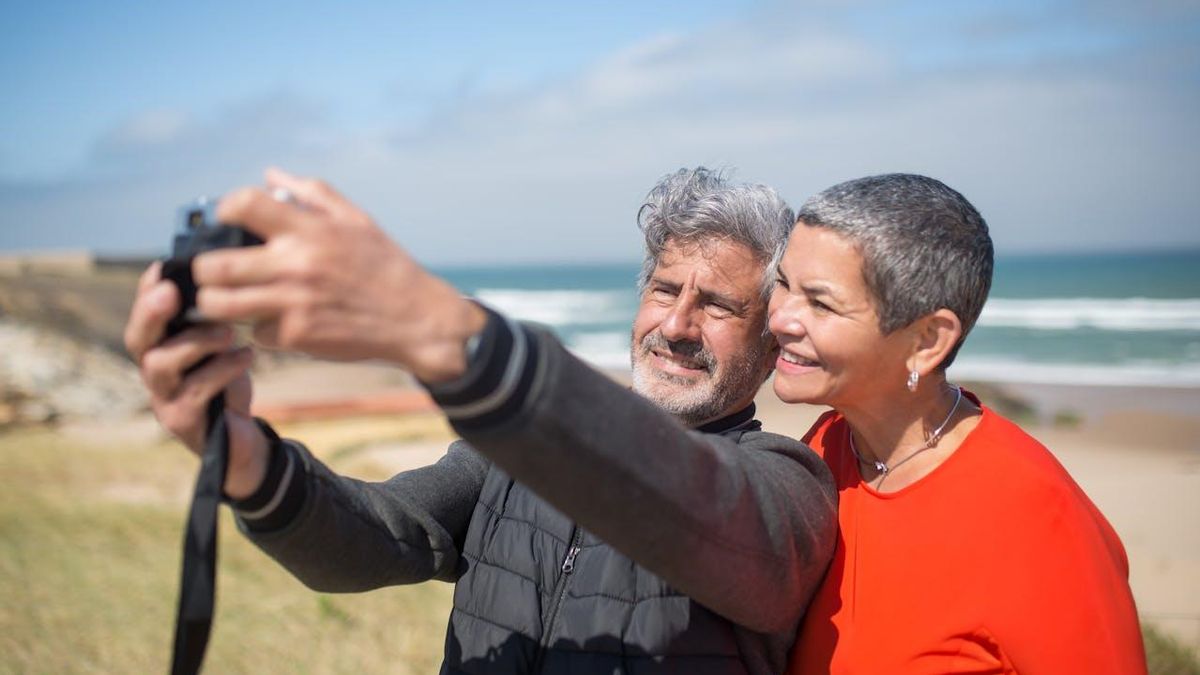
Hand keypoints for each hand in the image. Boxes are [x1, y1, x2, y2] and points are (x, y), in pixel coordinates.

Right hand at [124, 262, 268, 499]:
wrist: (244, 442)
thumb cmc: (230, 385)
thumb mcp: (222, 348)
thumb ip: (213, 319)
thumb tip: (221, 276)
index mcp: (161, 348)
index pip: (144, 317)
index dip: (148, 292)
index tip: (163, 267)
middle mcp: (154, 372)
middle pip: (137, 339)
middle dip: (151, 312)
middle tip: (173, 292)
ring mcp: (163, 398)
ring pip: (160, 364)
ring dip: (196, 341)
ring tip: (228, 332)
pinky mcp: (181, 421)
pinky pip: (195, 390)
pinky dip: (223, 369)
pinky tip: (247, 355)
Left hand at [191, 167, 484, 382]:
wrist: (418, 320)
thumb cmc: (386, 267)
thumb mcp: (357, 220)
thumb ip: (312, 193)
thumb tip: (270, 175)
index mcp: (309, 229)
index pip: (243, 205)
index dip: (224, 210)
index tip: (227, 222)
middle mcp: (296, 264)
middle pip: (214, 265)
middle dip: (205, 268)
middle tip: (213, 270)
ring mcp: (293, 303)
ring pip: (221, 304)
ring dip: (217, 302)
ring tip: (225, 299)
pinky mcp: (298, 336)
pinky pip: (255, 332)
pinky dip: (259, 329)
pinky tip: (275, 322)